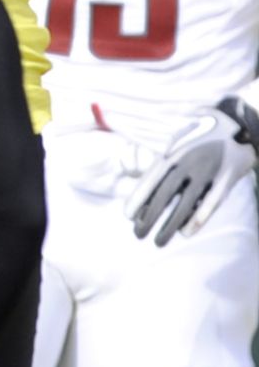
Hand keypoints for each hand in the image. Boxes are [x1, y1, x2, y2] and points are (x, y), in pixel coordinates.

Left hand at [127, 97, 258, 245]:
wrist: (239, 125)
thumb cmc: (202, 137)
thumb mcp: (179, 143)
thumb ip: (163, 163)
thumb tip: (142, 189)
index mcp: (175, 152)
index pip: (152, 178)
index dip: (139, 198)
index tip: (128, 216)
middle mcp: (189, 161)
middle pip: (165, 194)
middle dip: (150, 216)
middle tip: (138, 234)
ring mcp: (209, 171)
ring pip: (186, 203)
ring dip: (170, 225)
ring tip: (158, 241)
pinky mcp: (227, 179)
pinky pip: (210, 203)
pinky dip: (197, 219)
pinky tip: (184, 233)